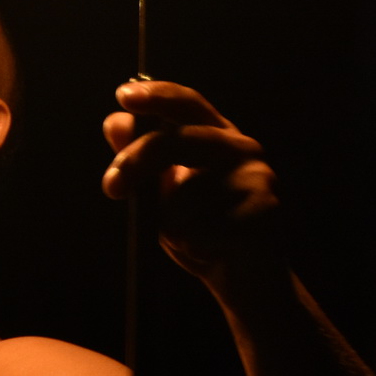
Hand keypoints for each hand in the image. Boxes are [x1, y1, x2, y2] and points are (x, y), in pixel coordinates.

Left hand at [102, 80, 283, 293]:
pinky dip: (193, 245)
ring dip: (173, 225)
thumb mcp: (163, 193)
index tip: (123, 96)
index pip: (186, 103)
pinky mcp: (265, 210)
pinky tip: (212, 250)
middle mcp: (242, 147)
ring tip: (194, 239)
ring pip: (185, 196)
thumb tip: (112, 121)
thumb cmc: (201, 230)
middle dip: (137, 161)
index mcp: (217, 134)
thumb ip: (140, 158)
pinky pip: (203, 228)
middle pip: (179, 140)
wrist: (246, 280)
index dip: (156, 95)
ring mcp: (257, 176)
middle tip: (110, 186)